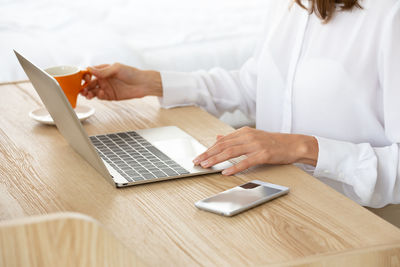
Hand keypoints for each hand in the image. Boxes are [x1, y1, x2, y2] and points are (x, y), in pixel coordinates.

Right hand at [80, 63, 161, 99]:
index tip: (83, 78)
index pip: (90, 73)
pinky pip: (101, 97)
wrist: (143, 84)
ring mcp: (107, 88)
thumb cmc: (132, 73)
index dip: (84, 76)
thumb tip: (90, 69)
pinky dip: (98, 96)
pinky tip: (100, 94)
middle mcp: (104, 79)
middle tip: (82, 89)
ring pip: (93, 91)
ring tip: (87, 94)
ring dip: (88, 93)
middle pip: (89, 83)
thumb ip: (103, 71)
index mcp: (104, 70)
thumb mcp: (117, 68)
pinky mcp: (111, 96)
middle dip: (84, 86)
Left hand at [193, 127, 317, 175]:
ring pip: (231, 152)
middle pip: (223, 145)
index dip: (208, 149)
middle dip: (208, 154)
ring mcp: (256, 145)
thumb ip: (234, 138)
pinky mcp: (264, 154)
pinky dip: (234, 167)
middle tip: (196, 161)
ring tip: (206, 165)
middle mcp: (248, 136)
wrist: (293, 144)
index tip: (198, 156)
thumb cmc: (273, 142)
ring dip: (216, 159)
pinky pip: (246, 161)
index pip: (222, 141)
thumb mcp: (252, 136)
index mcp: (244, 132)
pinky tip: (226, 172)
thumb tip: (218, 138)